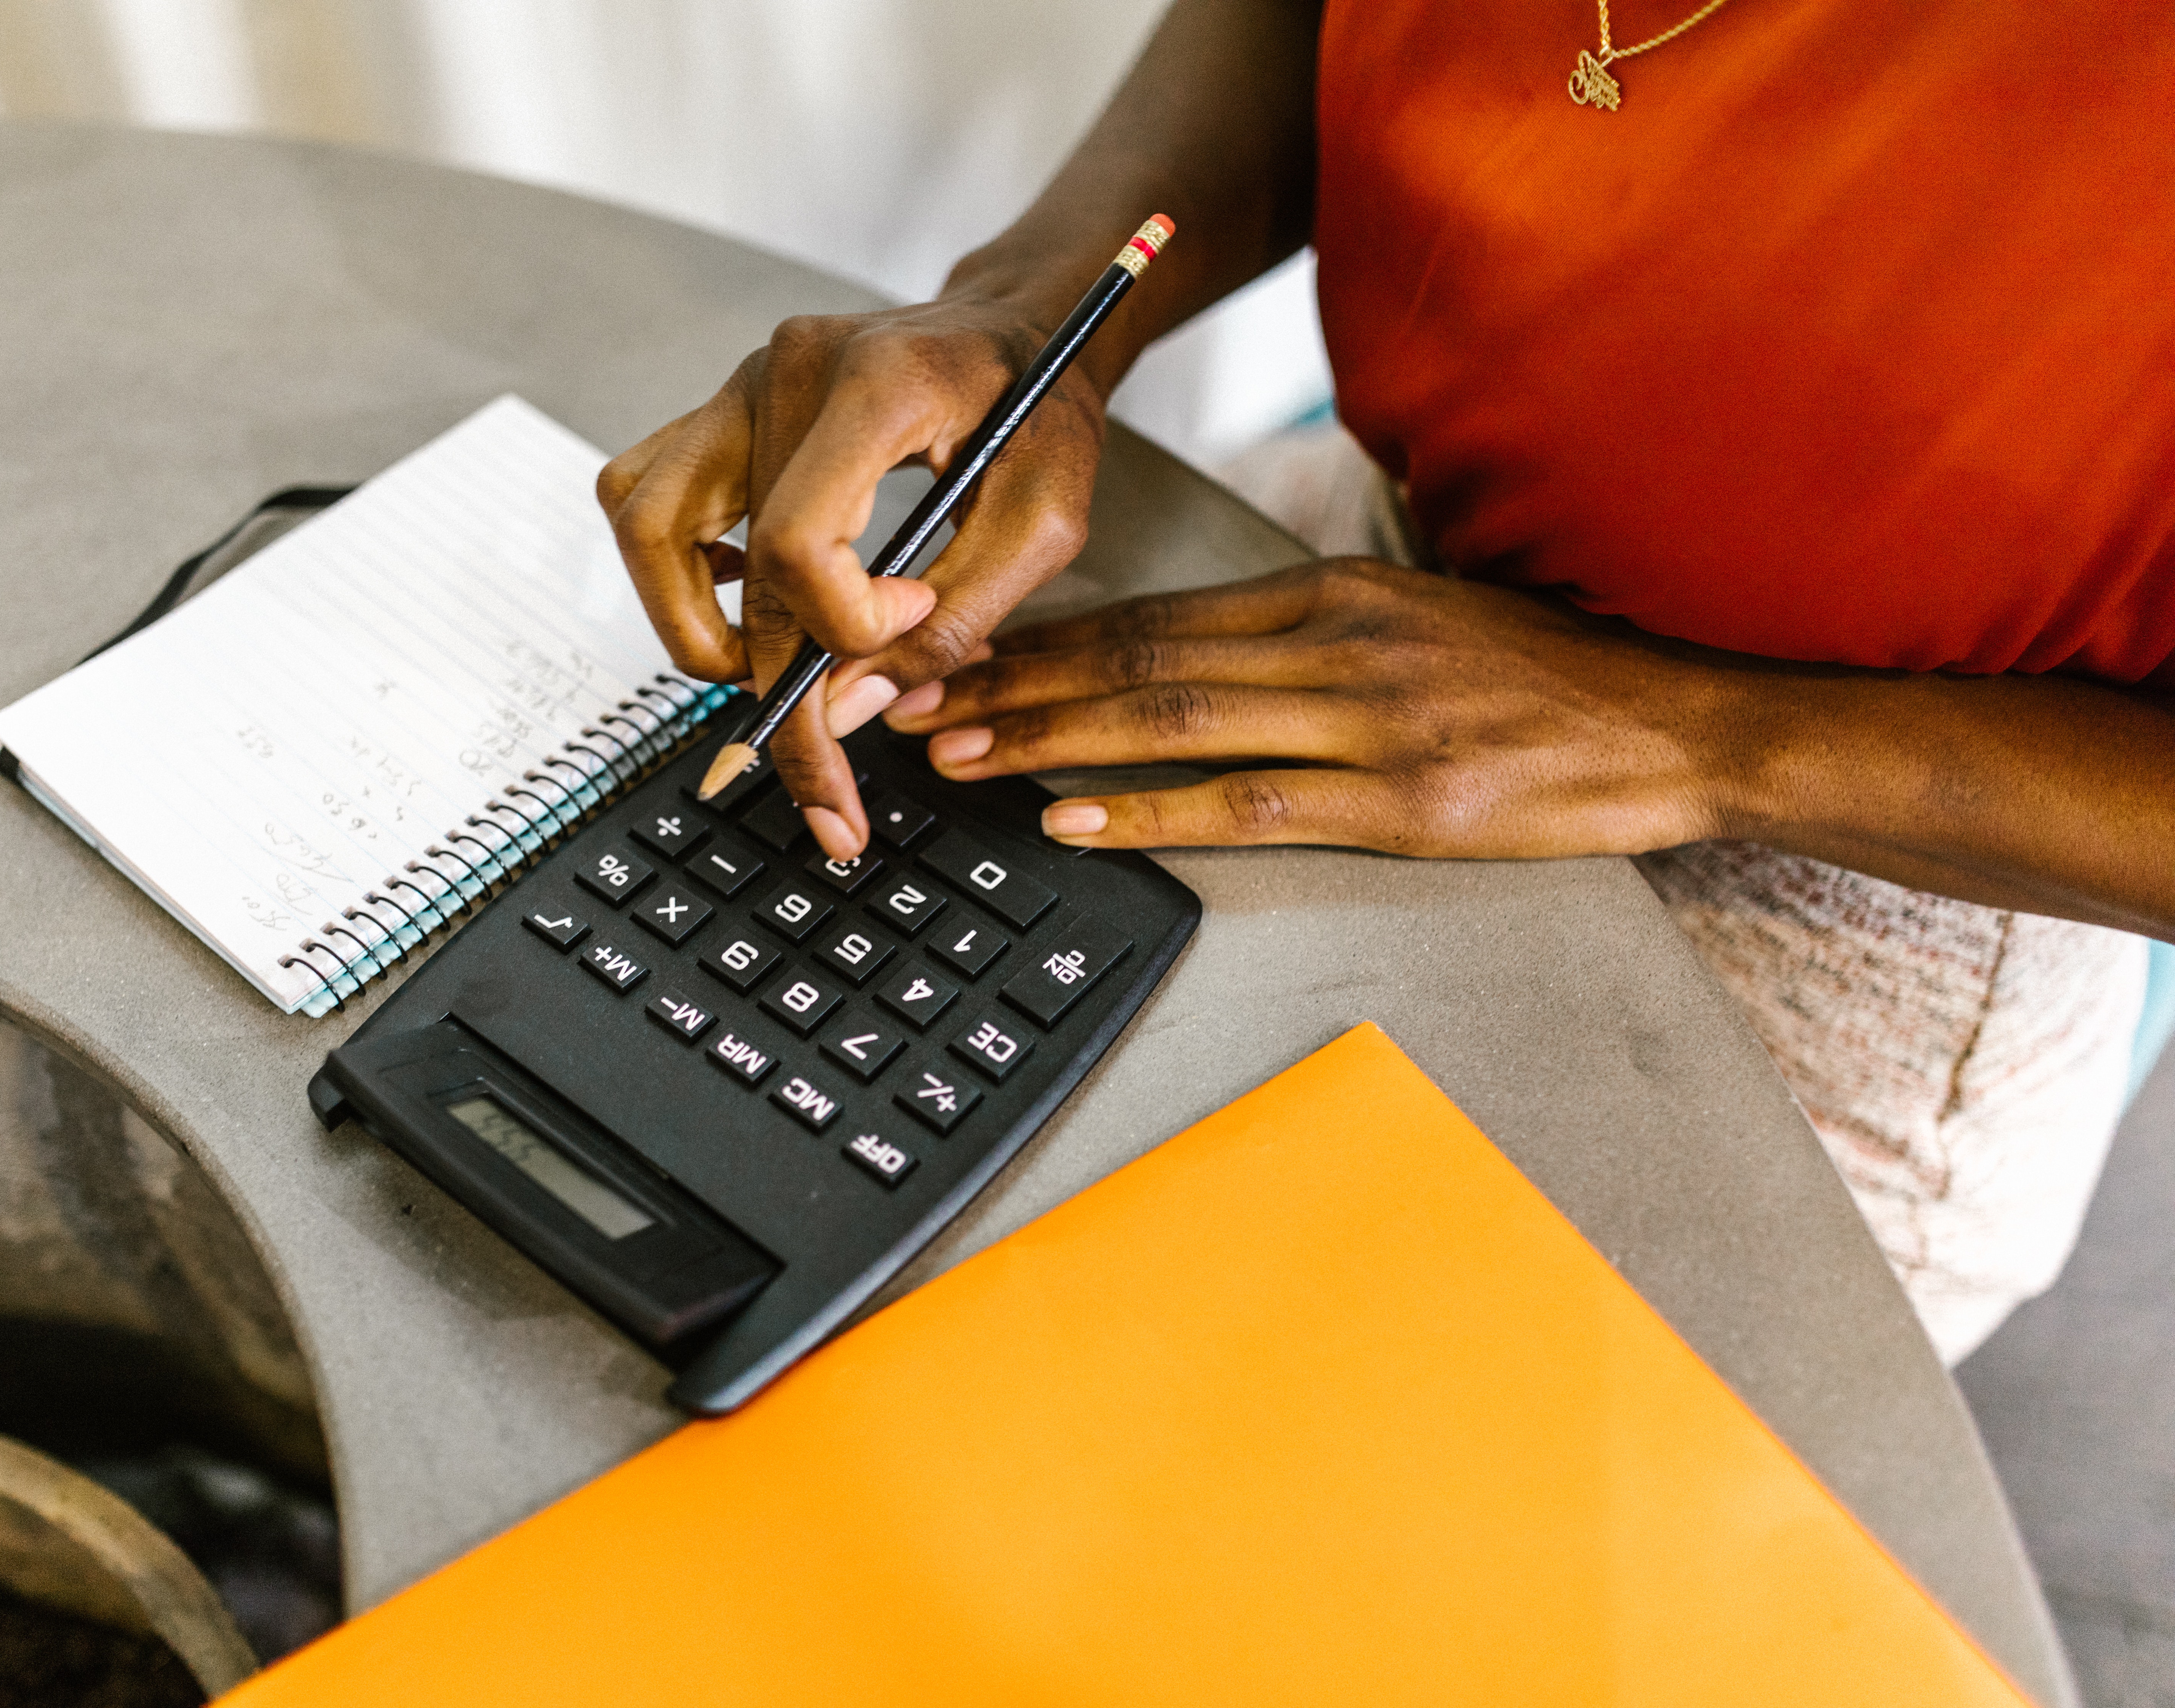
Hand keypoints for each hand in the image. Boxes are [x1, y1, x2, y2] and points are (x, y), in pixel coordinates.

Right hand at [596, 296, 1104, 858]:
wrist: (1019, 326)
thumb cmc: (1039, 410)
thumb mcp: (1043, 523)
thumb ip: (955, 621)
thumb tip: (847, 712)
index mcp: (875, 387)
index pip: (798, 541)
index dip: (841, 624)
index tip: (905, 626)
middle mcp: (784, 373)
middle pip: (736, 568)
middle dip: (776, 698)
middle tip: (825, 788)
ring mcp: (738, 385)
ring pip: (645, 525)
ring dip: (690, 626)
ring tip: (763, 679)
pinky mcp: (721, 408)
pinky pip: (643, 496)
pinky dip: (674, 568)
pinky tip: (744, 599)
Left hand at [883, 558, 1739, 855]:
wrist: (1674, 724)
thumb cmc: (1538, 676)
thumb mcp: (1415, 616)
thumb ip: (1306, 630)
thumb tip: (1190, 653)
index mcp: (1335, 593)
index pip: (1156, 613)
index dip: (1043, 637)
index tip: (959, 655)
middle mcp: (1341, 644)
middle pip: (1141, 661)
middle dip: (1013, 684)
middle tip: (914, 704)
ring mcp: (1372, 724)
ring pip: (1176, 723)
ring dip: (1051, 742)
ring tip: (959, 757)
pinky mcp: (1405, 805)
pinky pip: (1252, 806)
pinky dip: (1152, 812)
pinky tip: (1075, 819)